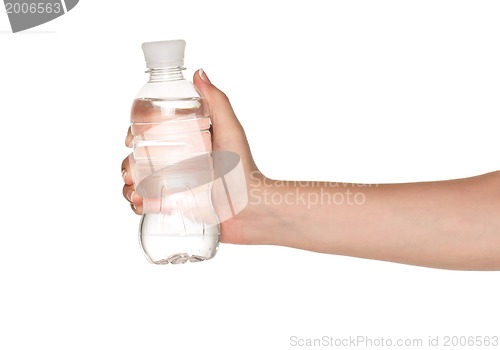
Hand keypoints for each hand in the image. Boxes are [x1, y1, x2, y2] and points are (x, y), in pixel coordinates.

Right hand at [121, 69, 268, 244]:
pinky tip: (139, 205)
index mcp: (188, 144)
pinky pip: (149, 204)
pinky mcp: (177, 208)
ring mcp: (177, 187)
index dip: (136, 136)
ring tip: (133, 191)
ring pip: (140, 183)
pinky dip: (137, 204)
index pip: (153, 136)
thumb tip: (198, 73)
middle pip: (141, 160)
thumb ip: (217, 101)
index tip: (129, 140)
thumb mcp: (230, 130)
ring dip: (128, 186)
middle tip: (130, 171)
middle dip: (127, 165)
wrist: (252, 208)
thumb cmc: (244, 169)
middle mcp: (179, 164)